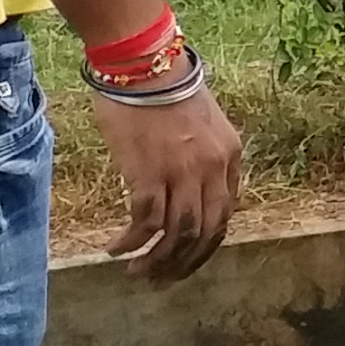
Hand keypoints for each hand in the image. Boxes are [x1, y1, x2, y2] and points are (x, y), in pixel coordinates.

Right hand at [90, 82, 245, 282]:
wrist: (145, 65)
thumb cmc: (165, 90)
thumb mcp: (203, 124)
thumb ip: (204, 158)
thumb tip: (191, 192)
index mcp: (230, 156)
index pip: (226, 215)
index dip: (206, 244)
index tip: (186, 260)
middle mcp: (211, 168)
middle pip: (205, 232)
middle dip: (184, 264)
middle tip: (161, 280)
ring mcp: (182, 172)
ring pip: (177, 234)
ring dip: (156, 261)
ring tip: (137, 273)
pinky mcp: (148, 173)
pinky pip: (144, 222)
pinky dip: (130, 243)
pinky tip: (114, 249)